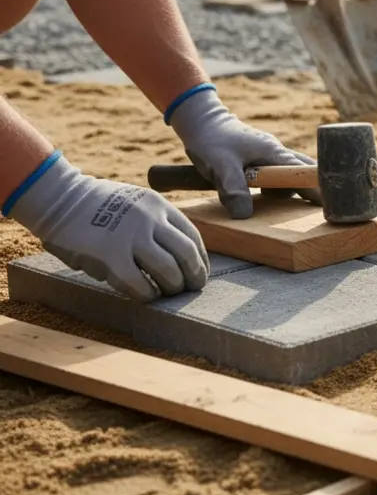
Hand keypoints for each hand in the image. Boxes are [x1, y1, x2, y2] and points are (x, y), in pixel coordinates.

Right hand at [8, 153, 208, 301]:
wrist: (58, 198)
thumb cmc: (95, 205)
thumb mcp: (134, 202)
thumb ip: (155, 222)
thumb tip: (175, 255)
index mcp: (158, 205)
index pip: (192, 236)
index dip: (200, 259)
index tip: (200, 272)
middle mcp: (150, 219)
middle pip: (186, 254)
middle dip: (193, 276)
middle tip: (191, 288)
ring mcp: (131, 237)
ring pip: (168, 270)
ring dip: (173, 286)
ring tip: (168, 293)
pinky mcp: (111, 255)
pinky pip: (139, 283)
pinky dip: (147, 294)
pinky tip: (146, 296)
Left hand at [166, 84, 321, 218]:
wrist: (201, 121)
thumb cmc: (211, 140)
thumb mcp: (220, 167)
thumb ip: (234, 190)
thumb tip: (244, 216)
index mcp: (274, 154)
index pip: (304, 173)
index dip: (318, 188)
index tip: (331, 203)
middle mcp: (277, 153)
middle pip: (303, 172)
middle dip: (311, 188)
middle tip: (319, 207)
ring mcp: (270, 155)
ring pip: (289, 174)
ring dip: (286, 189)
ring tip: (274, 200)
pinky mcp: (261, 158)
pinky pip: (277, 173)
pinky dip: (276, 185)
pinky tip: (263, 193)